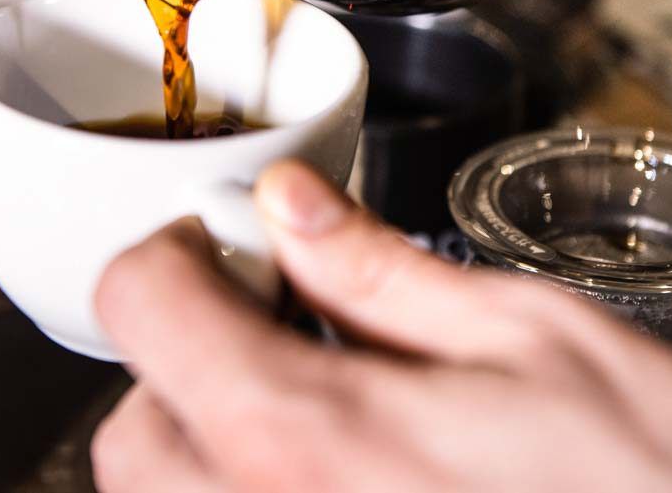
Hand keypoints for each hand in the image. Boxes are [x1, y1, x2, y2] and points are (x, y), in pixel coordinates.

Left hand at [92, 160, 671, 492]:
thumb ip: (386, 269)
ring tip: (322, 417)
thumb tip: (293, 206)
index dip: (174, 250)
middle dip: (186, 361)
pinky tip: (351, 483)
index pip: (142, 309)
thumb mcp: (540, 339)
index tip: (228, 245)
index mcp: (313, 435)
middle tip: (280, 331)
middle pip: (130, 430)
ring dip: (210, 447)